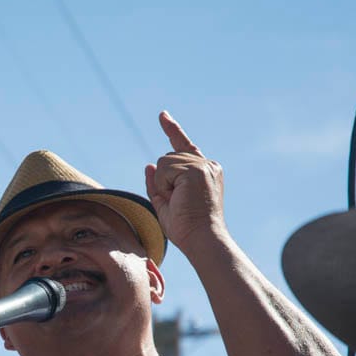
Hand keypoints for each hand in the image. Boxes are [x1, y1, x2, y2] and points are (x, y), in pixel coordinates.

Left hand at [144, 111, 226, 255]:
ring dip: (164, 184)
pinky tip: (179, 197)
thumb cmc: (186, 228)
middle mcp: (207, 165)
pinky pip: (165, 168)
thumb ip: (157, 184)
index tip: (162, 116)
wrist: (202, 239)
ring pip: (164, 162)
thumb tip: (148, 165)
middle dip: (163, 182)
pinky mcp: (197, 169)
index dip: (172, 130)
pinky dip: (165, 185)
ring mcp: (203, 165)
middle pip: (167, 159)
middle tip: (178, 203)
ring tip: (180, 201)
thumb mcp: (165, 204)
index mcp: (204, 172)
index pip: (184, 146)